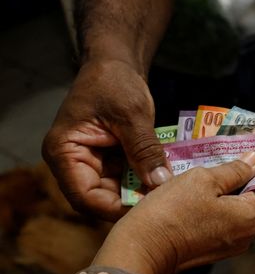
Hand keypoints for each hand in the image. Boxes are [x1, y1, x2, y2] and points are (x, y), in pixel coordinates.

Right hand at [42, 59, 171, 219]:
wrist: (115, 63)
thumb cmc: (114, 82)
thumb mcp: (132, 115)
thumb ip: (144, 149)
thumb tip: (160, 183)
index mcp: (64, 152)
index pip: (84, 196)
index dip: (115, 208)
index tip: (148, 209)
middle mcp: (74, 162)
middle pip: (101, 198)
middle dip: (133, 201)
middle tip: (167, 202)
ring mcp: (92, 162)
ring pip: (117, 191)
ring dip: (142, 191)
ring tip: (171, 192)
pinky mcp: (109, 159)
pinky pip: (127, 177)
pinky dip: (146, 178)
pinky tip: (168, 178)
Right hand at [93, 153, 254, 273]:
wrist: (140, 251)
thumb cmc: (172, 211)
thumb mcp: (203, 180)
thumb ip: (235, 170)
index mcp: (252, 216)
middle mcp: (248, 235)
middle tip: (250, 152)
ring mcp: (231, 245)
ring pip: (244, 211)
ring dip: (240, 190)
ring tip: (229, 164)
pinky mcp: (213, 249)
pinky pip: (228, 221)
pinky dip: (226, 203)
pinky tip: (212, 187)